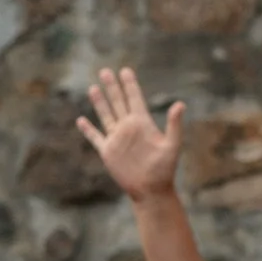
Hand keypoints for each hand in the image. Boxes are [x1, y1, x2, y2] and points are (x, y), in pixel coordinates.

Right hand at [76, 64, 185, 199]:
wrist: (152, 190)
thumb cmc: (164, 170)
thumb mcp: (171, 145)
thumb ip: (174, 125)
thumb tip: (181, 104)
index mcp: (143, 123)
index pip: (135, 99)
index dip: (130, 85)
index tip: (125, 70)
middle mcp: (129, 128)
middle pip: (118, 102)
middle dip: (112, 87)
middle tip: (105, 70)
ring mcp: (117, 139)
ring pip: (106, 115)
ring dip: (99, 102)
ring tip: (93, 87)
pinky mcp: (108, 152)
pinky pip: (95, 137)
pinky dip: (88, 130)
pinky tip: (81, 120)